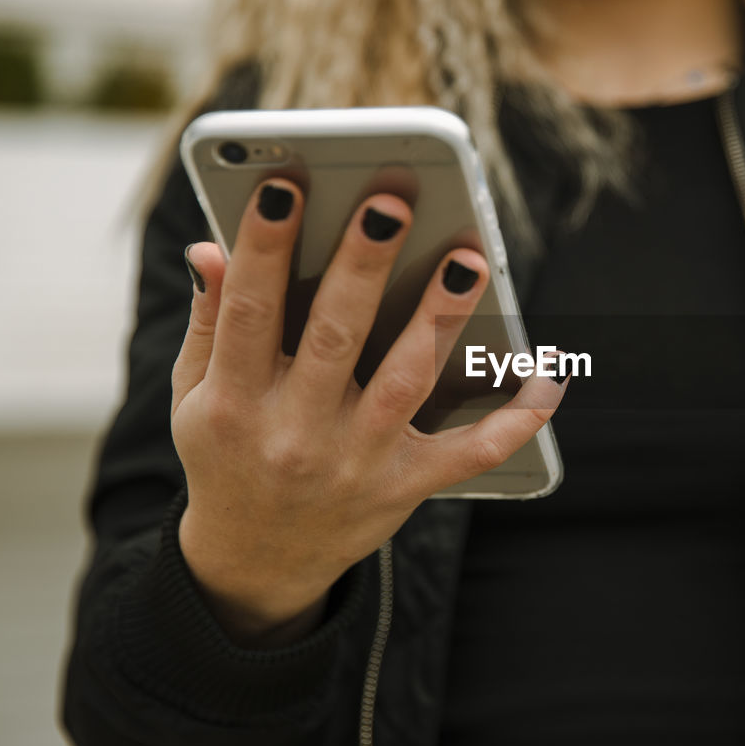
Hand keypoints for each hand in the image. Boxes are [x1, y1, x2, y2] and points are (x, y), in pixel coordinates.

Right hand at [172, 180, 566, 645]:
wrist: (257, 559)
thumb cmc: (229, 454)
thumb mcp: (195, 398)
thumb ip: (210, 322)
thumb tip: (211, 246)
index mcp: (232, 403)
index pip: (248, 311)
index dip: (263, 247)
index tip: (286, 186)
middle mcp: (294, 435)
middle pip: (334, 336)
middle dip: (363, 266)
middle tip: (391, 203)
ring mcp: (356, 463)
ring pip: (407, 380)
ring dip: (440, 318)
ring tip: (468, 259)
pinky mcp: (406, 487)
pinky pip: (474, 452)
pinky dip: (519, 416)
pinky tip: (549, 371)